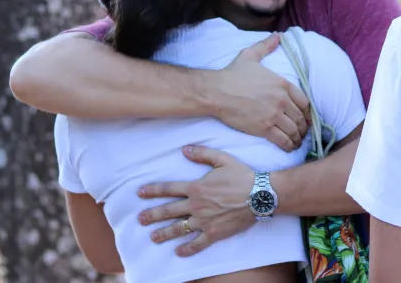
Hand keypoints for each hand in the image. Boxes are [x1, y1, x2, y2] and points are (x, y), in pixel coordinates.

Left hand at [137, 146, 256, 255]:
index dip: (153, 190)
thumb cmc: (243, 176)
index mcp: (197, 187)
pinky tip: (178, 251)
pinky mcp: (214, 233)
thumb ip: (202, 153)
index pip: (169, 189)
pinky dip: (187, 249)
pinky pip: (197, 243)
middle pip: (169, 211)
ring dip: (164, 233)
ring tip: (153, 237)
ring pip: (179, 228)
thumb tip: (185, 149)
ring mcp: (204, 221)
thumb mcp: (223, 159)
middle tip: (140, 219)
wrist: (260, 196)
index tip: (139, 193)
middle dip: (152, 215)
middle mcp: (196, 205)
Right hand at [208, 33, 310, 151]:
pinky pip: (283, 140)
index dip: (306, 112)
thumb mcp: (250, 56)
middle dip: (303, 127)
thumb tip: (277, 36)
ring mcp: (274, 115)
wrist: (217, 91)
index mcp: (283, 84)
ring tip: (296, 142)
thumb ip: (266, 46)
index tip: (304, 117)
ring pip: (293, 130)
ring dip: (297, 138)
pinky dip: (289, 145)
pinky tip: (289, 147)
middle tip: (301, 132)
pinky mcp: (264, 128)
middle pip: (300, 118)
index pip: (304, 101)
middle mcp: (282, 100)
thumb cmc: (232, 74)